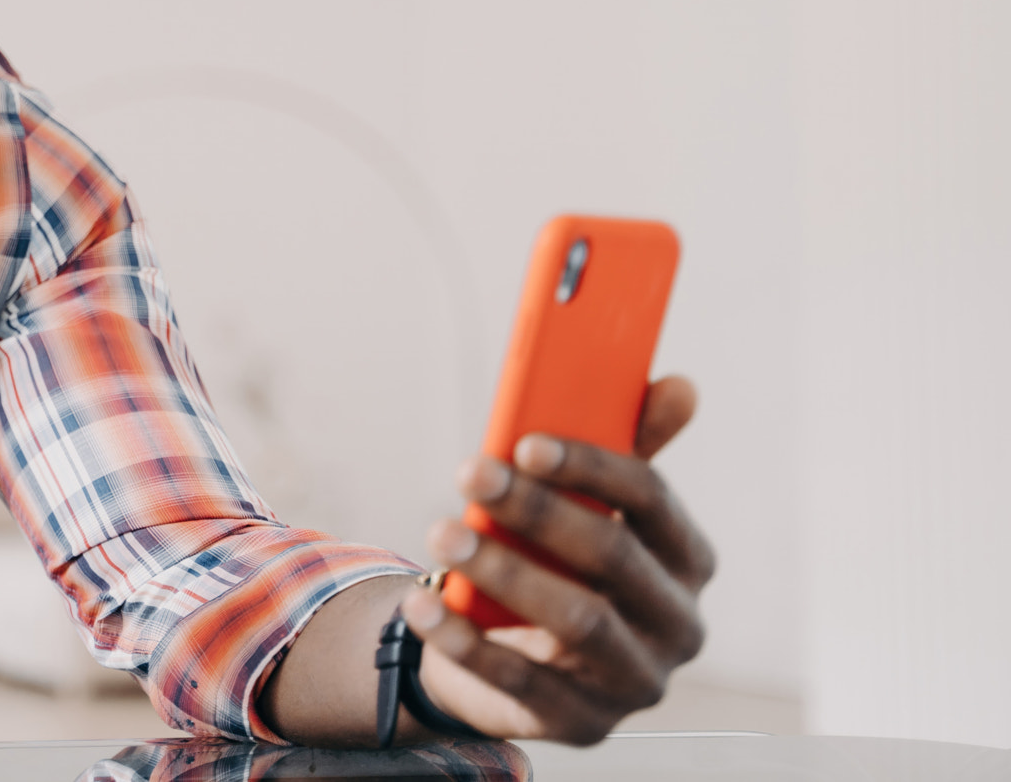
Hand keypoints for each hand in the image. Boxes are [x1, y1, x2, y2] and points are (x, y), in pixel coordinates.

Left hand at [403, 377, 715, 742]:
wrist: (520, 658)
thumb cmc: (556, 561)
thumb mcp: (586, 507)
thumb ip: (622, 448)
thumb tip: (680, 385)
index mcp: (687, 560)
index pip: (653, 500)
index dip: (591, 466)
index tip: (523, 442)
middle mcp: (677, 624)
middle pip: (613, 558)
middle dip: (537, 511)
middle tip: (469, 473)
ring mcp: (636, 682)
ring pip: (577, 621)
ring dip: (504, 571)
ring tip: (442, 533)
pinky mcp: (584, 724)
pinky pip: (524, 684)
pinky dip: (467, 642)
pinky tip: (421, 606)